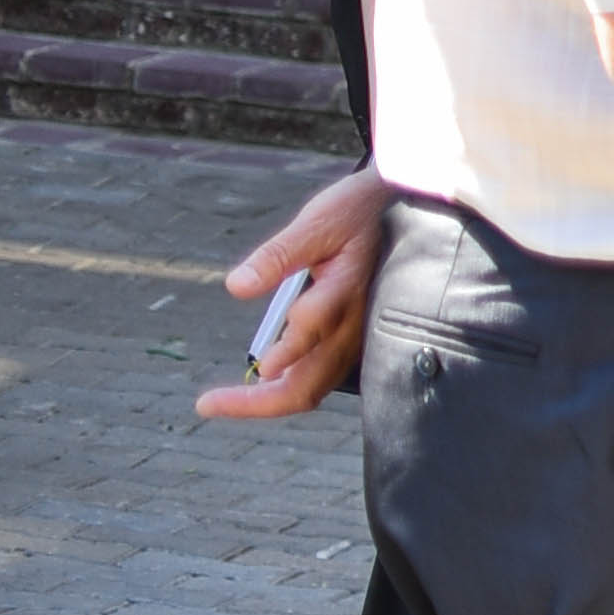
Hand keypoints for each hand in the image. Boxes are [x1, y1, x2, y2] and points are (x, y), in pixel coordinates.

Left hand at [195, 167, 391, 420]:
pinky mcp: (354, 341)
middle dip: (258, 403)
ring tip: (228, 401)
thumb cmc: (357, 212)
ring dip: (271, 400)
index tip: (256, 371)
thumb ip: (278, 256)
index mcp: (344, 292)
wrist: (405, 210)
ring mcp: (356, 338)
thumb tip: (237, 286)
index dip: (286, 353)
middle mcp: (353, 325)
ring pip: (315, 387)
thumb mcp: (316, 223)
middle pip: (309, 383)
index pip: (312, 331)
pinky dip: (291, 387)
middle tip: (208, 404)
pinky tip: (266, 382)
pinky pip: (323, 377)